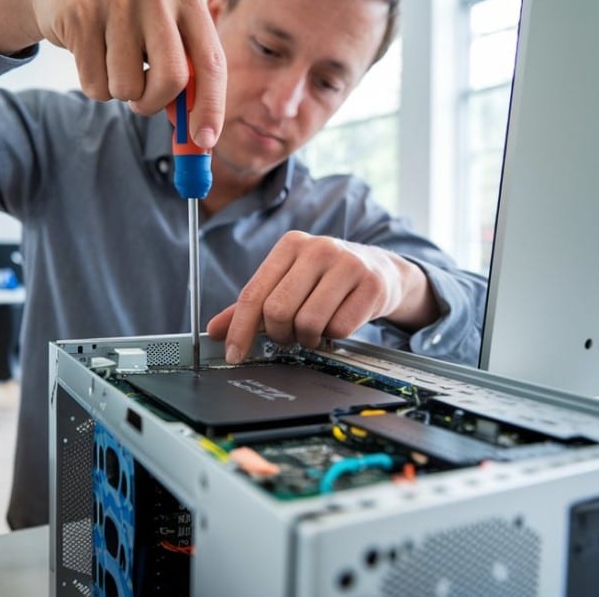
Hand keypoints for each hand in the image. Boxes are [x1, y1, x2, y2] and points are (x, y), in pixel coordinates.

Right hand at [0, 0, 224, 148]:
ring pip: (129, 86)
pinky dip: (95, 85)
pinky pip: (94, 83)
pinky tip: (90, 55)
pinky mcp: (81, 14)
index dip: (211, 107)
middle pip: (173, 78)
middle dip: (156, 103)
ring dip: (120, 93)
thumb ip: (185, 77)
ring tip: (111, 64)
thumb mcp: (161, 36)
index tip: (205, 141)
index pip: (211, 62)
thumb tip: (199, 136)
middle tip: (142, 103)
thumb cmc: (126, 23)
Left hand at [206, 231, 440, 363]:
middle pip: (278, 310)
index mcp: (291, 244)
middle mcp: (319, 248)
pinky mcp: (372, 286)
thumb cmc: (327, 279)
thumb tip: (215, 330)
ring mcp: (348, 265)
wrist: (382, 270)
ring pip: (308, 322)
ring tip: (313, 330)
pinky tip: (336, 323)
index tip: (234, 354)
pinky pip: (339, 329)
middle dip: (279, 334)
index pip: (254, 293)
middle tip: (287, 336)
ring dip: (307, 338)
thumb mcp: (288, 281)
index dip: (240, 329)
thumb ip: (251, 306)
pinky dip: (333, 336)